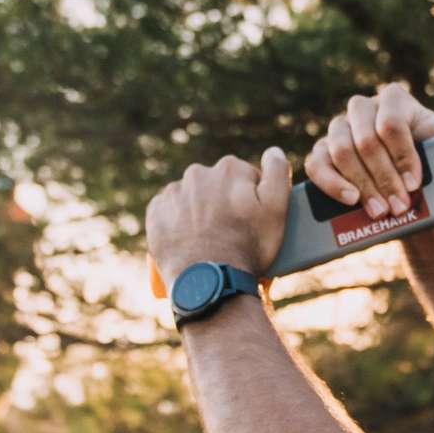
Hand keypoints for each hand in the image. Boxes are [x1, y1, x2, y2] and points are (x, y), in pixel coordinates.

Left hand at [144, 147, 291, 285]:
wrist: (207, 282)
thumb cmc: (247, 247)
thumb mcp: (277, 211)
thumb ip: (278, 173)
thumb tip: (273, 150)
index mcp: (229, 168)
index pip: (247, 178)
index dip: (254, 200)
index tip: (253, 222)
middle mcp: (198, 174)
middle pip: (218, 186)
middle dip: (225, 203)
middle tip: (233, 233)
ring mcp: (173, 193)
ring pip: (193, 197)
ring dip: (201, 211)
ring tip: (210, 240)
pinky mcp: (155, 213)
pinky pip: (169, 211)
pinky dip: (178, 220)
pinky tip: (189, 239)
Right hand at [305, 85, 433, 219]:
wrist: (416, 190)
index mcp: (393, 99)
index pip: (391, 123)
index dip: (402, 156)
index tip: (415, 184)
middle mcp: (362, 108)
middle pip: (365, 140)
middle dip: (383, 177)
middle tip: (399, 207)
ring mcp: (338, 129)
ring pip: (340, 151)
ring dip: (361, 185)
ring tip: (379, 211)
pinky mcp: (321, 152)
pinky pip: (315, 164)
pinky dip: (330, 183)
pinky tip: (350, 200)